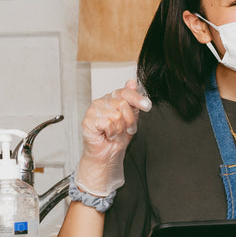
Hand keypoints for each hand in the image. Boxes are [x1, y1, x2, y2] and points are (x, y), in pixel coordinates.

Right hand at [75, 79, 151, 196]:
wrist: (108, 155)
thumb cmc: (117, 138)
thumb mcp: (131, 118)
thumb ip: (132, 101)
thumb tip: (132, 82)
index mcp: (112, 98)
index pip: (126, 92)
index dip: (138, 99)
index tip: (147, 105)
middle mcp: (101, 102)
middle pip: (123, 104)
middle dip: (130, 120)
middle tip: (126, 129)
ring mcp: (93, 110)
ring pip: (116, 115)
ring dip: (120, 129)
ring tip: (115, 133)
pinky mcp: (88, 121)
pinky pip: (108, 123)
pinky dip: (111, 133)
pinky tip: (107, 135)